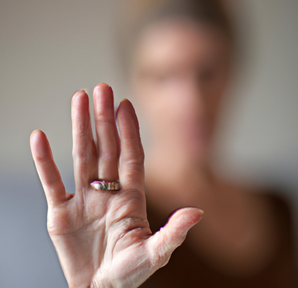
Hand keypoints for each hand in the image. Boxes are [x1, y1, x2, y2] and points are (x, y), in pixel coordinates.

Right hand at [30, 83, 202, 287]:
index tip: (126, 104)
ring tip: (78, 99)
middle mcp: (109, 191)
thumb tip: (197, 213)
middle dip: (104, 118)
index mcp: (132, 197)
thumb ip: (172, 234)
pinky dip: (45, 161)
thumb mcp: (153, 255)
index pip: (131, 155)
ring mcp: (84, 198)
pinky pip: (52, 181)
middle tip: (101, 89)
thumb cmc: (129, 274)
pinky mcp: (61, 212)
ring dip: (80, 128)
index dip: (129, 130)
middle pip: (107, 147)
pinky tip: (40, 137)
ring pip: (82, 155)